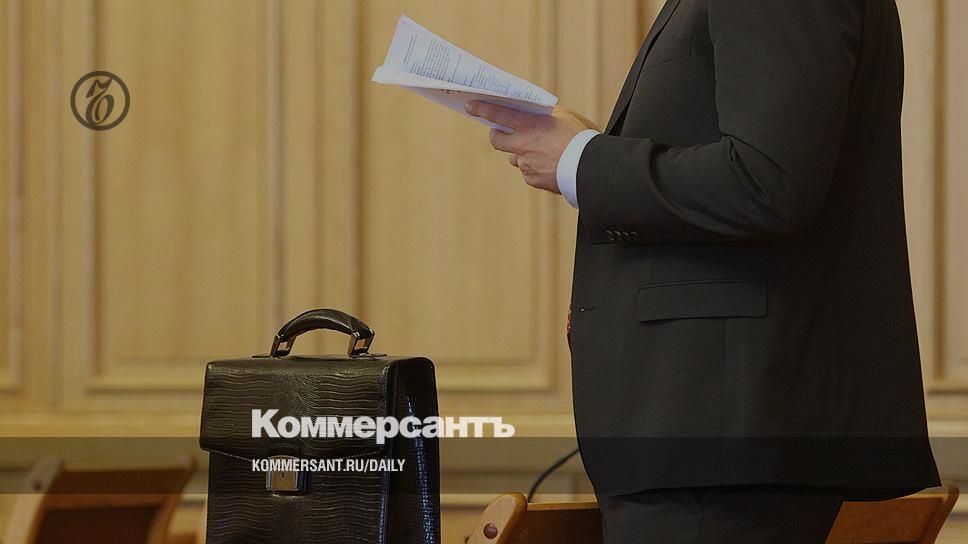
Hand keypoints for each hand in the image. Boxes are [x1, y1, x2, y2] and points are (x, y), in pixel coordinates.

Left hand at [466, 101, 594, 193]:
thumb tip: (535, 114)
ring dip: (521, 153)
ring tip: (541, 151)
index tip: (470, 106)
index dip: (481, 109)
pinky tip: (549, 165)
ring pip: (515, 157)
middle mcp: (521, 145)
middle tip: (503, 132)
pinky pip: (528, 172)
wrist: (589, 167)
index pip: (497, 114)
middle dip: (497, 135)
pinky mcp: (532, 179)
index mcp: (528, 125)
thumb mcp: (563, 116)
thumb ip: (544, 114)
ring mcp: (525, 164)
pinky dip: (535, 168)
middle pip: (496, 139)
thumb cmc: (579, 137)